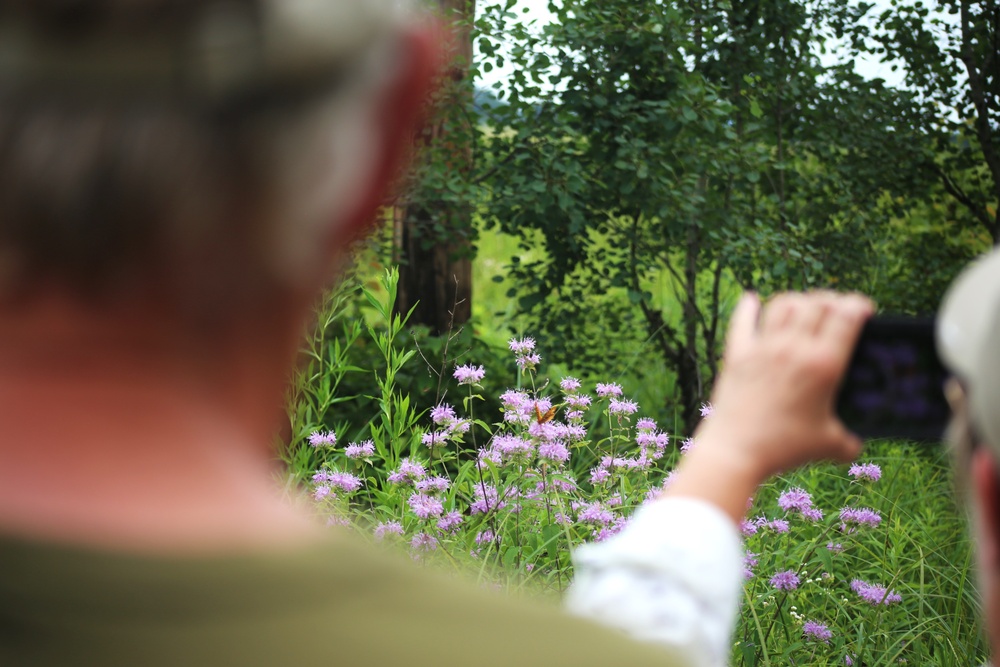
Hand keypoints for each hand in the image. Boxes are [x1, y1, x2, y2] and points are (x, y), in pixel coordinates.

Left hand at [663, 291, 873, 521]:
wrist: (735, 452)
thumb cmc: (784, 448)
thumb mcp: (829, 445)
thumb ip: (849, 441)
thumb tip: (856, 445)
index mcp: (823, 364)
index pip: (846, 315)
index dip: (859, 304)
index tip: (864, 310)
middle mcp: (793, 348)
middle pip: (817, 302)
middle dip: (832, 300)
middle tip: (837, 312)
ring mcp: (762, 348)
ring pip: (783, 303)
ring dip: (798, 301)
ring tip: (803, 311)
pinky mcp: (736, 354)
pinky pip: (742, 319)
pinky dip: (748, 306)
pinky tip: (752, 300)